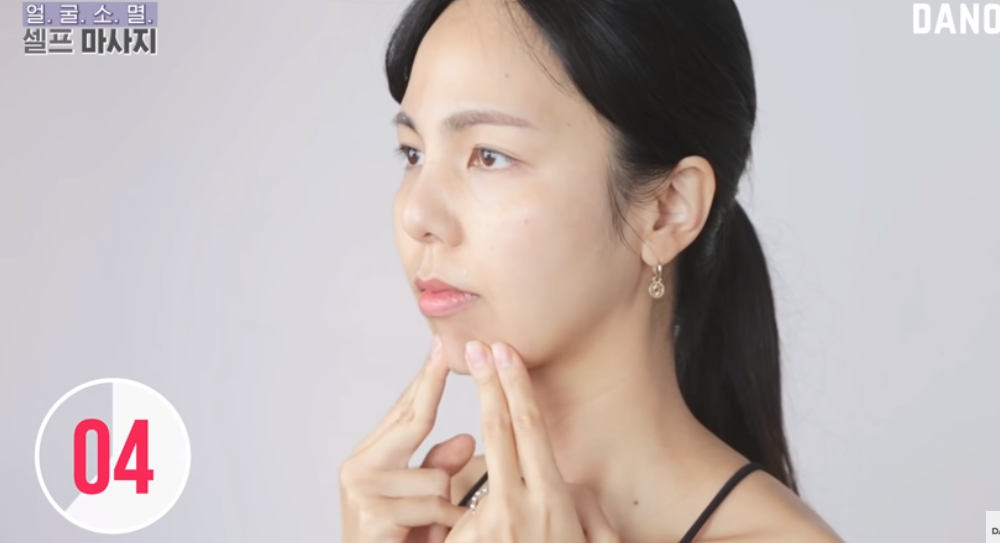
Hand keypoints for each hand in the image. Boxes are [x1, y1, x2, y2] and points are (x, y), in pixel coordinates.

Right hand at [340, 337, 474, 542]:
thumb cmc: (398, 542)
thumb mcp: (424, 502)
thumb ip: (440, 468)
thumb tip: (468, 439)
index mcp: (370, 458)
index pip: (404, 411)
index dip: (426, 379)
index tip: (441, 346)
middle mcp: (358, 467)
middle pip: (411, 420)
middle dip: (431, 386)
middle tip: (445, 346)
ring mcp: (362, 489)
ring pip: (435, 477)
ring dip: (448, 505)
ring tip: (436, 527)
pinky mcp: (371, 513)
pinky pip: (432, 505)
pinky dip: (446, 523)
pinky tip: (436, 536)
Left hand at [444, 342, 619, 542]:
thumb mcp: (594, 541)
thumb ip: (583, 505)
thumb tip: (571, 483)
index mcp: (551, 501)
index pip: (529, 427)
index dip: (515, 386)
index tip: (504, 353)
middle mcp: (516, 507)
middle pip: (497, 429)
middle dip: (487, 385)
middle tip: (476, 348)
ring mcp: (486, 525)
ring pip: (482, 478)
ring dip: (482, 486)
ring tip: (504, 524)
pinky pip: (468, 518)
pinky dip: (477, 528)